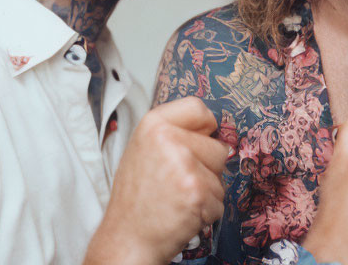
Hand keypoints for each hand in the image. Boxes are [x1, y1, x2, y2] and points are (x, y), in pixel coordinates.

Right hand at [84, 97, 230, 264]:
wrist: (126, 239)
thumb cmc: (137, 196)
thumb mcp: (145, 150)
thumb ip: (176, 133)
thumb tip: (213, 128)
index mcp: (153, 124)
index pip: (198, 107)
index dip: (205, 127)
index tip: (198, 140)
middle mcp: (169, 140)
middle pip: (218, 146)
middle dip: (207, 167)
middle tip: (177, 181)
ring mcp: (185, 167)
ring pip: (221, 175)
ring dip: (207, 190)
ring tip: (178, 197)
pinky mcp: (197, 193)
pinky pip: (219, 200)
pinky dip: (206, 211)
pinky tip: (182, 212)